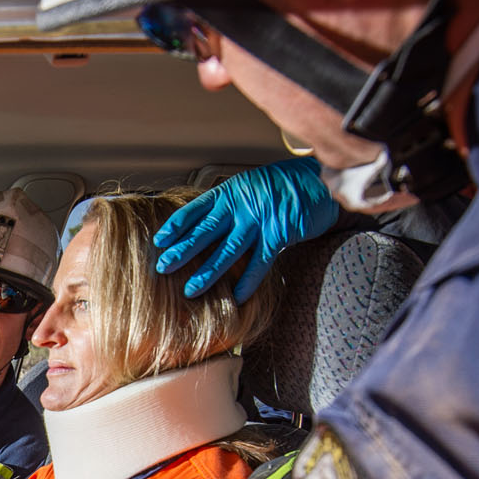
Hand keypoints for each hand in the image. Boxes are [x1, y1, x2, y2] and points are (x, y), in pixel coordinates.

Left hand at [155, 158, 338, 301]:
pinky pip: (260, 262)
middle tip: (163, 267)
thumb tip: (205, 224)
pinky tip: (237, 298)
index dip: (176, 226)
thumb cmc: (282, 186)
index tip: (159, 241)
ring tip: (191, 290)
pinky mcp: (279, 233)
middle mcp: (241, 205)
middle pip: (205, 231)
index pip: (195, 210)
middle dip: (182, 250)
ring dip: (208, 272)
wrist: (319, 181)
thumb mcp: (249, 187)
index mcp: (229, 192)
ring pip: (228, 251)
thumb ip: (229, 205)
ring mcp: (259, 219)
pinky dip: (248, 282)